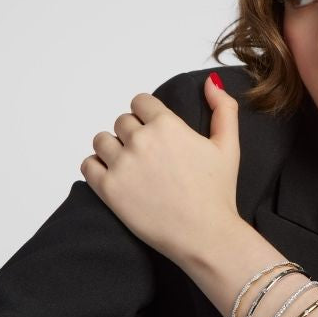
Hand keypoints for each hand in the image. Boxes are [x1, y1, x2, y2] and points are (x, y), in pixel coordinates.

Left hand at [81, 72, 242, 264]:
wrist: (206, 234)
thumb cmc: (218, 192)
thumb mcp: (229, 146)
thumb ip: (223, 109)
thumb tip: (211, 82)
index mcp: (167, 125)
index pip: (141, 102)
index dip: (148, 115)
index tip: (156, 131)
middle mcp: (141, 140)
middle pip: (122, 121)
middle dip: (133, 133)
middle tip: (148, 155)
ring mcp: (122, 165)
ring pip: (102, 140)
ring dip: (113, 148)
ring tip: (130, 165)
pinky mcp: (108, 189)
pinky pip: (88, 165)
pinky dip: (97, 167)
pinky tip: (114, 176)